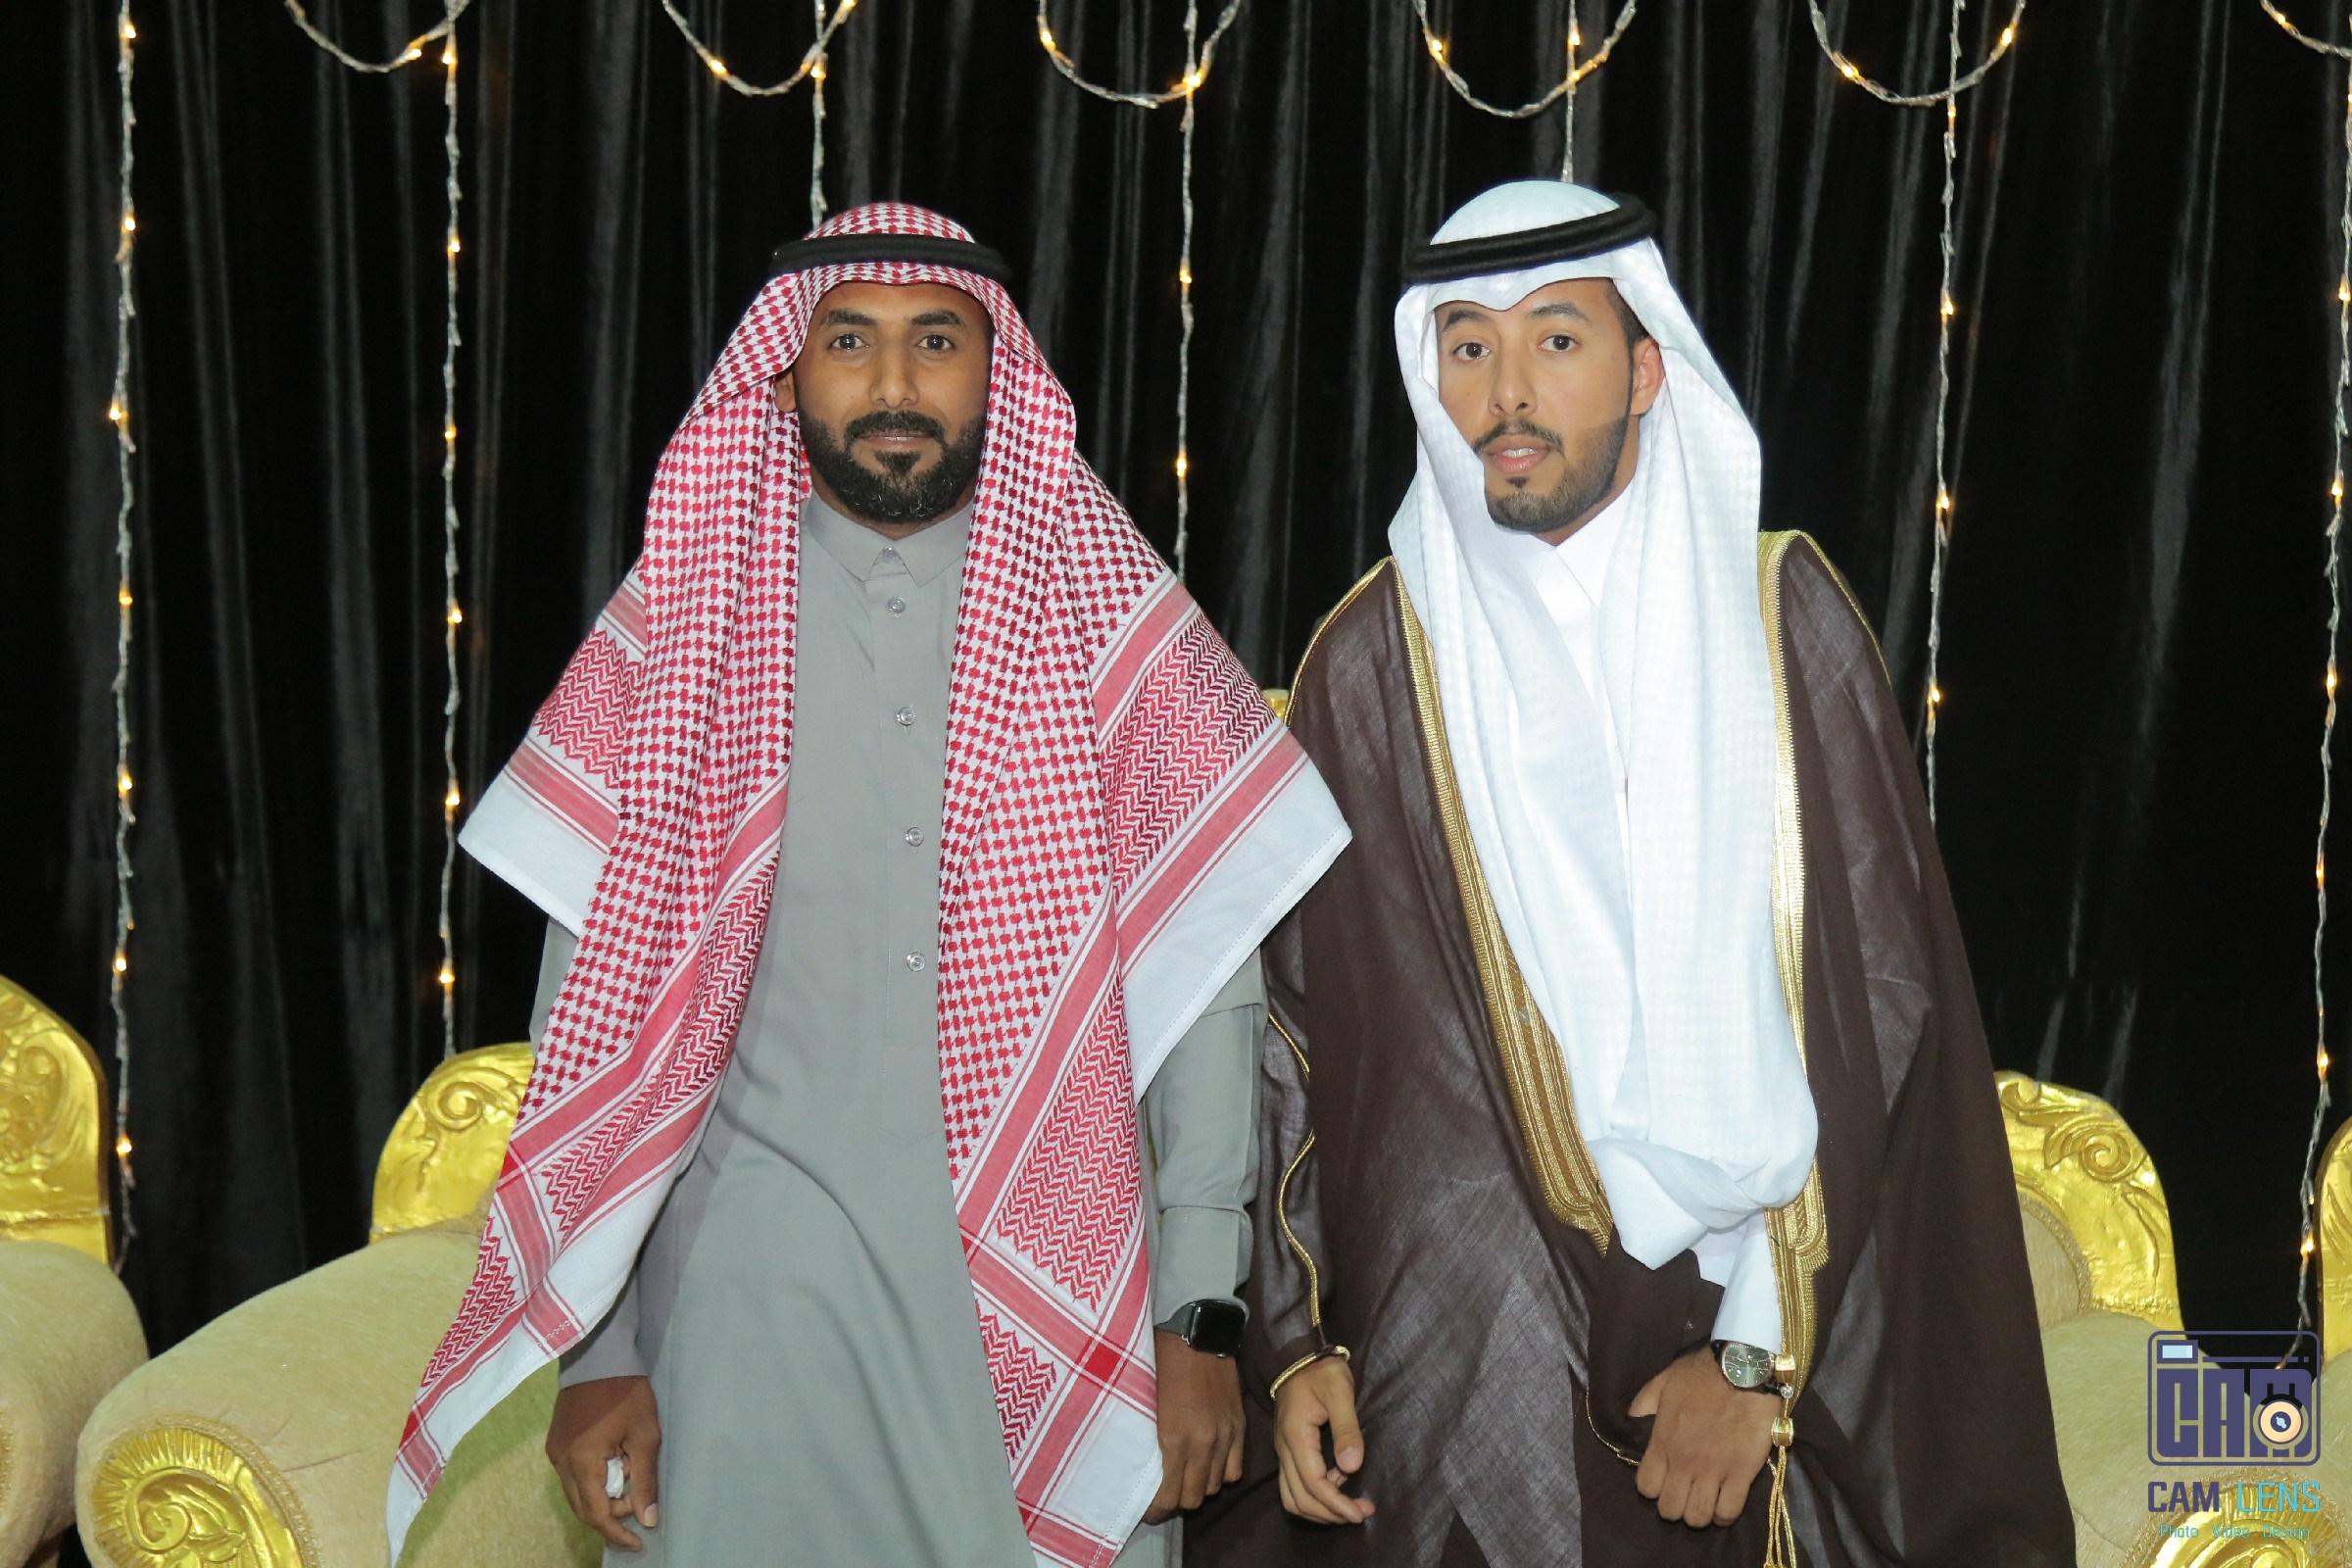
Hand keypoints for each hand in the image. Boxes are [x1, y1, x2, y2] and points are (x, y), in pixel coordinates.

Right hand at [547, 1374, 662, 1548]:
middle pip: (583, 1508)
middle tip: (639, 1500)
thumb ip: (645, 1481)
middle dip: (612, 1514)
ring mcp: (555, 1452)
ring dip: (603, 1496)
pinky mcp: (555, 1441)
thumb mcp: (645, 1436)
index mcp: (582, 1462)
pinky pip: (571, 1476)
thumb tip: (648, 1519)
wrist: (599, 1354)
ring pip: (576, 1493)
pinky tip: (615, 1464)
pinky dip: (593, 1481)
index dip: (617, 1533)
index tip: (639, 1542)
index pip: (596, 1514)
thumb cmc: (627, 1392)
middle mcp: (561, 1462)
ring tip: (630, 1477)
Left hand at [1144, 1330, 1245, 1522]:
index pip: (1167, 1497)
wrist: (1197, 1331)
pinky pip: (1235, 1469)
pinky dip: (1221, 1472)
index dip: (1155, 1511)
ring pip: (1214, 1486)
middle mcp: (1202, 1444)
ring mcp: (1224, 1436)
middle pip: (1192, 1498)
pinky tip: (1208, 1464)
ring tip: (1185, 1477)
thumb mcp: (1142, 1401)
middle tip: (1163, 1494)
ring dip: (1198, 1486)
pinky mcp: (1239, 1426)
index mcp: (1172, 1439)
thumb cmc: (1160, 1361)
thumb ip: (1144, 1437)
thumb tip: (1137, 1467)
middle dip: (1176, 1501)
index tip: (1146, 1510)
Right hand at [1272, 1355, 1372, 1525]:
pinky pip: (1294, 1485)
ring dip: (1319, 1510)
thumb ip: (1347, 1429)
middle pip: (1299, 1499)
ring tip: (1349, 1508)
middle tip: (1361, 1513)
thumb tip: (1352, 1467)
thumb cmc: (1322, 1371)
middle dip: (1330, 1514)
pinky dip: (1314, 1496)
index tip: (1361, 1513)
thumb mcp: (1340, 1392)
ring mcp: (1283, 1451)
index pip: (1313, 1484)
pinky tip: (1338, 1484)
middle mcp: (1284, 1449)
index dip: (1336, 1505)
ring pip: (1292, 1497)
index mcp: (1296, 1436)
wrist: (1298, 1355)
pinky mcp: (1288, 1450)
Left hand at [1629, 1347, 1777, 1527]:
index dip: (1652, 1489)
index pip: (1646, 1487)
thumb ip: (1642, 1406)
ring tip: (1703, 1504)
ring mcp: (1714, 1470)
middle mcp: (1684, 1462)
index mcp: (1663, 1442)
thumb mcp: (1661, 1383)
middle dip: (1674, 1507)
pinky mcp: (1742, 1473)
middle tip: (1684, 1496)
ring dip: (1699, 1515)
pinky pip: (1729, 1511)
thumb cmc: (1701, 1373)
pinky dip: (1724, 1516)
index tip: (1662, 1482)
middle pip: (1670, 1509)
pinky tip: (1723, 1507)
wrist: (1744, 1369)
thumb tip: (1630, 1425)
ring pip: (1698, 1517)